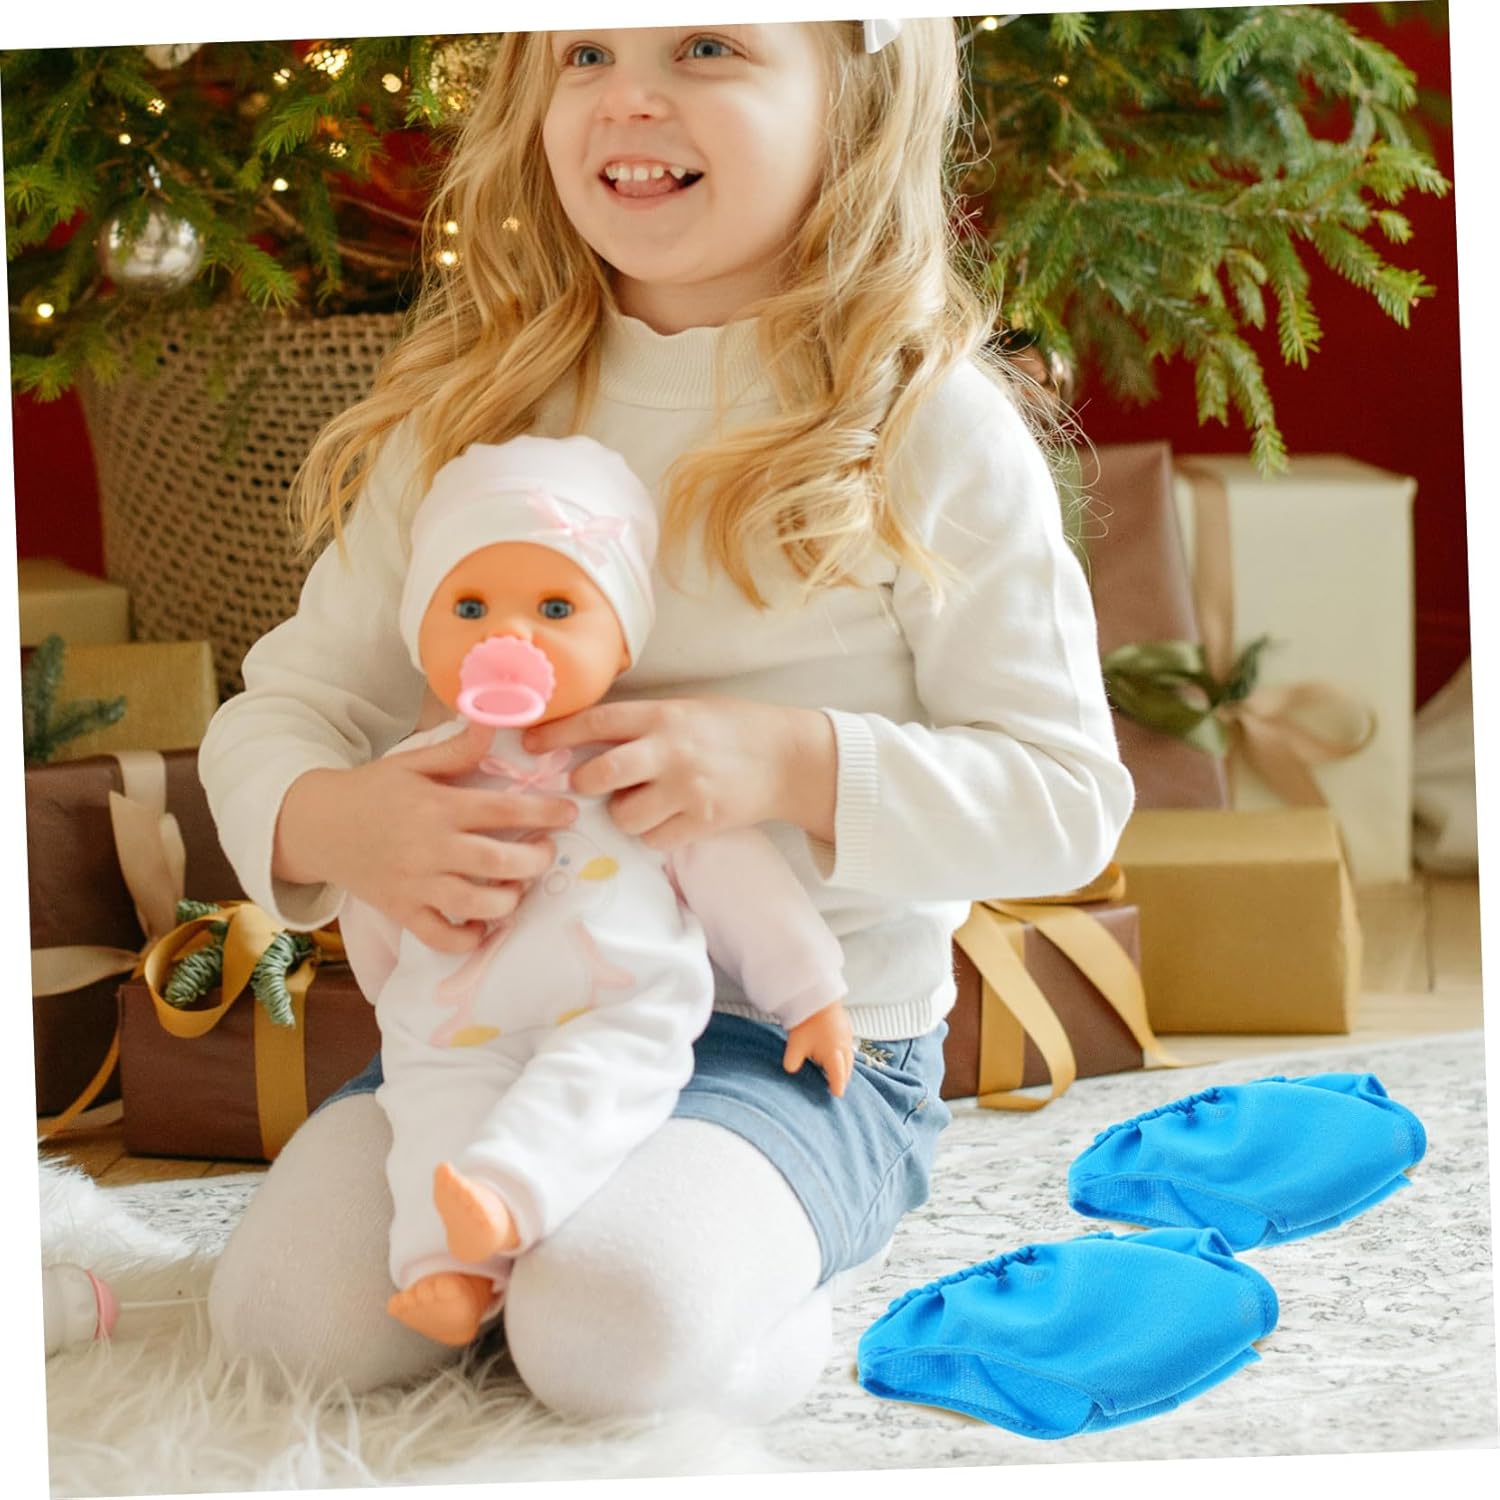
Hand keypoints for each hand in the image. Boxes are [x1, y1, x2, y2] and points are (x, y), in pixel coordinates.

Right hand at [273, 719, 577, 953]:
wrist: (316, 826)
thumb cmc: (371, 791)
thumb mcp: (411, 762)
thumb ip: (457, 749)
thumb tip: (493, 722)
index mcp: (438, 807)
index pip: (503, 811)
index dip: (544, 812)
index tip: (568, 813)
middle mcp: (431, 848)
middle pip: (500, 863)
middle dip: (535, 860)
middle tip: (545, 851)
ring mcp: (416, 884)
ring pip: (478, 903)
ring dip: (510, 900)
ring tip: (517, 887)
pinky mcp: (402, 911)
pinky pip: (442, 936)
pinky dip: (469, 938)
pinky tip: (483, 925)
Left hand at [522, 697, 835, 850]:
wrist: (787, 757)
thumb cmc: (728, 729)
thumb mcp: (683, 711)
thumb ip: (640, 725)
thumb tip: (581, 742)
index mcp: (662, 716)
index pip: (596, 722)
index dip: (556, 735)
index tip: (529, 744)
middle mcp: (671, 751)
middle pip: (601, 774)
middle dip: (584, 783)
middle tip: (587, 784)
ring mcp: (688, 790)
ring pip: (624, 816)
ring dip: (623, 814)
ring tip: (641, 803)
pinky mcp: (703, 822)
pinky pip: (654, 840)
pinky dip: (652, 834)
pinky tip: (667, 819)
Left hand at [782, 1002, 854, 1097]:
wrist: (815, 995)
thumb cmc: (806, 1021)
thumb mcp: (795, 1045)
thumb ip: (793, 1062)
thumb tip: (791, 1070)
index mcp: (834, 1055)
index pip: (838, 1076)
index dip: (837, 1086)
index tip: (837, 1094)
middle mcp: (844, 1047)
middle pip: (847, 1069)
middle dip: (843, 1079)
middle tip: (838, 1087)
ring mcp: (847, 1036)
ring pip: (850, 1057)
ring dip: (845, 1066)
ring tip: (839, 1072)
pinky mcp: (847, 1026)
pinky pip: (848, 1045)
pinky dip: (845, 1054)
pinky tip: (838, 1052)